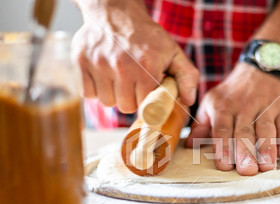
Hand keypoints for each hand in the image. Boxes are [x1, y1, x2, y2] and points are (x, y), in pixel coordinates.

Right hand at [71, 0, 198, 112]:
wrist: (115, 12)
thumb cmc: (146, 36)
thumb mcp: (173, 52)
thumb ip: (186, 76)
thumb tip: (189, 100)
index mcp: (146, 66)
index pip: (146, 107)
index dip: (148, 103)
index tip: (148, 95)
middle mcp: (122, 66)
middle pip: (125, 107)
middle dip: (131, 99)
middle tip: (134, 85)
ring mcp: (99, 64)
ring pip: (106, 102)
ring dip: (113, 95)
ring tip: (119, 79)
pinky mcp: (82, 62)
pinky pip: (88, 94)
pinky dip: (95, 90)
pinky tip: (105, 77)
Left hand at [185, 63, 279, 175]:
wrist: (262, 69)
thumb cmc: (233, 93)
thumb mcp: (213, 102)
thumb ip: (202, 126)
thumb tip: (189, 146)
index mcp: (223, 106)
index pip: (222, 128)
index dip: (223, 147)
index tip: (224, 165)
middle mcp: (244, 106)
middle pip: (244, 131)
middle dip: (245, 151)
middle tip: (246, 171)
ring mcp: (267, 107)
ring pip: (266, 129)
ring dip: (267, 148)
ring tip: (266, 166)